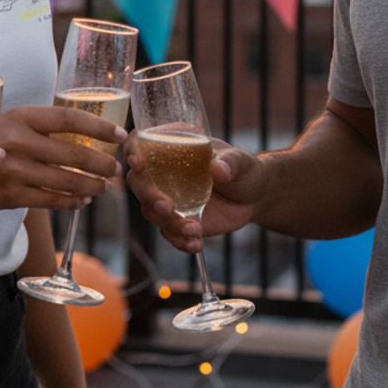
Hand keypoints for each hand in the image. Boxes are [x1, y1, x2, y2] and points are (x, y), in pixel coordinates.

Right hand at [0, 105, 125, 209]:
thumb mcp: (13, 119)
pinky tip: (84, 199)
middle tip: (116, 167)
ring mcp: (14, 171)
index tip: (120, 134)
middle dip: (103, 163)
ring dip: (93, 185)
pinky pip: (52, 201)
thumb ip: (44, 123)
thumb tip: (90, 129)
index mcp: (21, 116)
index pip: (69, 119)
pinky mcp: (10, 196)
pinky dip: (73, 202)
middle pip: (74, 154)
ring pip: (67, 181)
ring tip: (106, 185)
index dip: (99, 127)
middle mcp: (17, 142)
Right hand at [124, 131, 264, 253]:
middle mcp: (162, 171)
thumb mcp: (240, 162)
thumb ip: (230, 163)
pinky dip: (178, 240)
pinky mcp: (177, 219)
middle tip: (168, 208)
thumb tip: (218, 169)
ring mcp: (168, 196)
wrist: (254, 198)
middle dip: (149, 195)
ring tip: (195, 231)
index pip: (139, 143)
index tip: (139, 163)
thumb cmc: (243, 170)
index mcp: (171, 146)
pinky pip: (167, 232)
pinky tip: (195, 244)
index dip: (133, 151)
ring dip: (168, 223)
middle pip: (138, 181)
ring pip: (151, 210)